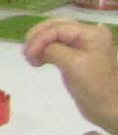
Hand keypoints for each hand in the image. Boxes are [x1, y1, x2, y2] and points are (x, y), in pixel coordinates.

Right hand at [27, 16, 117, 133]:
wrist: (108, 108)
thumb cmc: (94, 88)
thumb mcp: (73, 65)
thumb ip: (54, 50)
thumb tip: (37, 48)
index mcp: (92, 33)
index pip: (58, 28)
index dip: (39, 39)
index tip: (27, 56)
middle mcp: (89, 34)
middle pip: (55, 26)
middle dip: (37, 38)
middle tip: (26, 54)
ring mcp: (83, 44)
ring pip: (53, 34)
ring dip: (39, 44)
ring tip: (31, 59)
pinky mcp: (76, 54)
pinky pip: (56, 45)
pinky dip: (44, 50)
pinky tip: (38, 61)